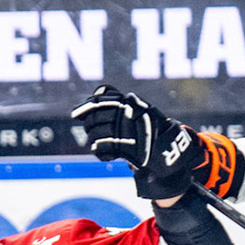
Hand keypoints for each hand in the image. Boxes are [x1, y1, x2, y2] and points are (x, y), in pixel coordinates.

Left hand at [71, 84, 207, 195]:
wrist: (168, 150)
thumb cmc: (150, 128)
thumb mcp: (138, 108)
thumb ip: (120, 99)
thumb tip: (99, 91)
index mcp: (130, 102)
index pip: (101, 100)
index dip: (86, 106)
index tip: (76, 113)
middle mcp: (128, 115)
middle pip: (95, 117)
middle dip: (89, 124)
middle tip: (90, 129)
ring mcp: (126, 131)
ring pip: (96, 133)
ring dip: (94, 138)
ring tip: (100, 142)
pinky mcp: (125, 149)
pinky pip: (102, 149)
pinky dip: (101, 152)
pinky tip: (107, 154)